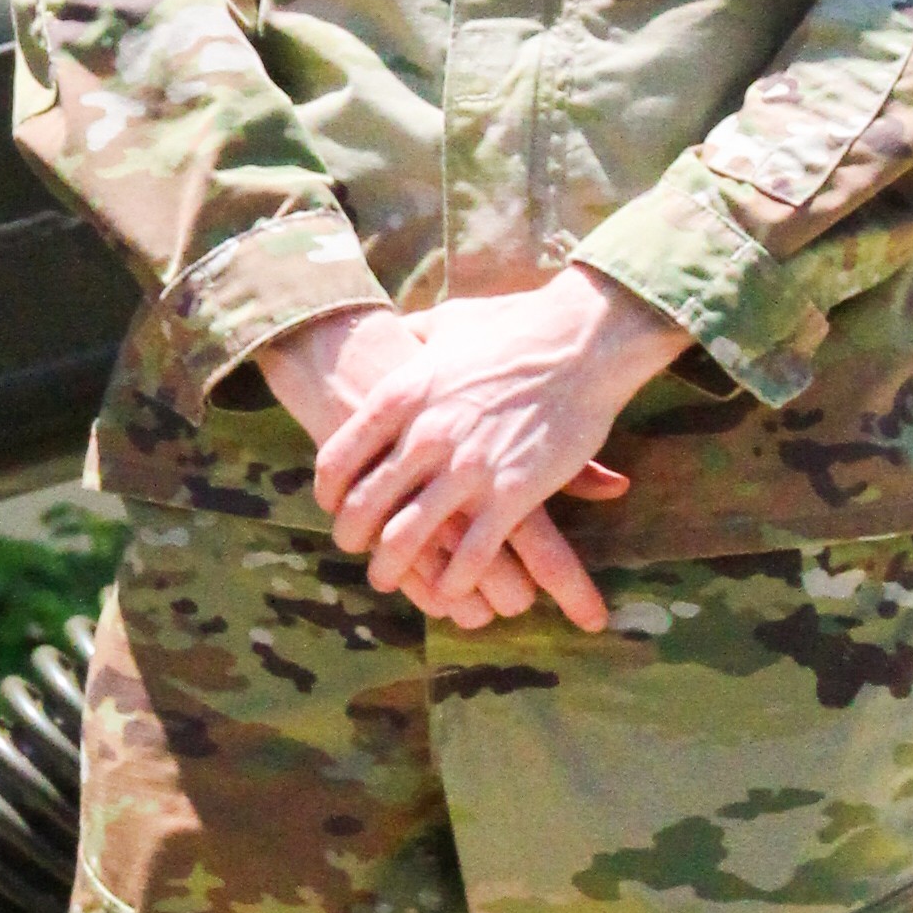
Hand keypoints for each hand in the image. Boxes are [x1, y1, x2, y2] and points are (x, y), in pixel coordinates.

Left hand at [308, 270, 681, 631]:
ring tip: (386, 579)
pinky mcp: (513, 494)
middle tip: (355, 549)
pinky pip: (470, 555)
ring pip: (406, 539)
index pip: (338, 460)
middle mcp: (425, 436)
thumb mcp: (448, 322)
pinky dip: (453, 581)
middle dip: (351, 537)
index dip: (329, 492)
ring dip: (390, 568)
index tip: (333, 504)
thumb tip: (400, 330)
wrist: (582, 337)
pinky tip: (449, 589)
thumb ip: (416, 335)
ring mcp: (468, 468)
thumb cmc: (518, 324)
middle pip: (363, 506)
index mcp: (401, 396)